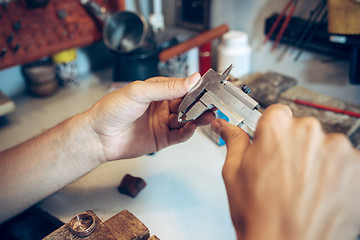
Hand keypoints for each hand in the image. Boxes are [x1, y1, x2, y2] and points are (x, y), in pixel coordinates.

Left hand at [87, 73, 214, 160]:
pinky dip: (187, 132)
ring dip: (197, 118)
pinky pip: (179, 135)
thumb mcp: (140, 92)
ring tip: (208, 115)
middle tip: (213, 103)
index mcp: (157, 91)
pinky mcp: (162, 139)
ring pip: (186, 119)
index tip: (209, 87)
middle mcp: (161, 106)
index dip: (196, 87)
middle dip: (200, 104)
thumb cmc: (111, 109)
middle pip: (187, 104)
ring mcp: (162, 123)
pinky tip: (192, 127)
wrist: (98, 136)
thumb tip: (192, 79)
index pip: (182, 87)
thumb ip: (168, 88)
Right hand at [211, 104, 359, 239]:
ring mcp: (337, 149)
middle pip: (301, 128)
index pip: (277, 113)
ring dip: (315, 160)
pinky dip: (334, 174)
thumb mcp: (234, 173)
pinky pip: (343, 162)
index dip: (272, 132)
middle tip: (282, 172)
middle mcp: (309, 131)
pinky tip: (318, 192)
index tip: (272, 146)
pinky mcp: (356, 168)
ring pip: (323, 145)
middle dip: (292, 146)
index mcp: (277, 126)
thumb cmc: (260, 214)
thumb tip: (224, 126)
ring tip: (300, 186)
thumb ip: (233, 140)